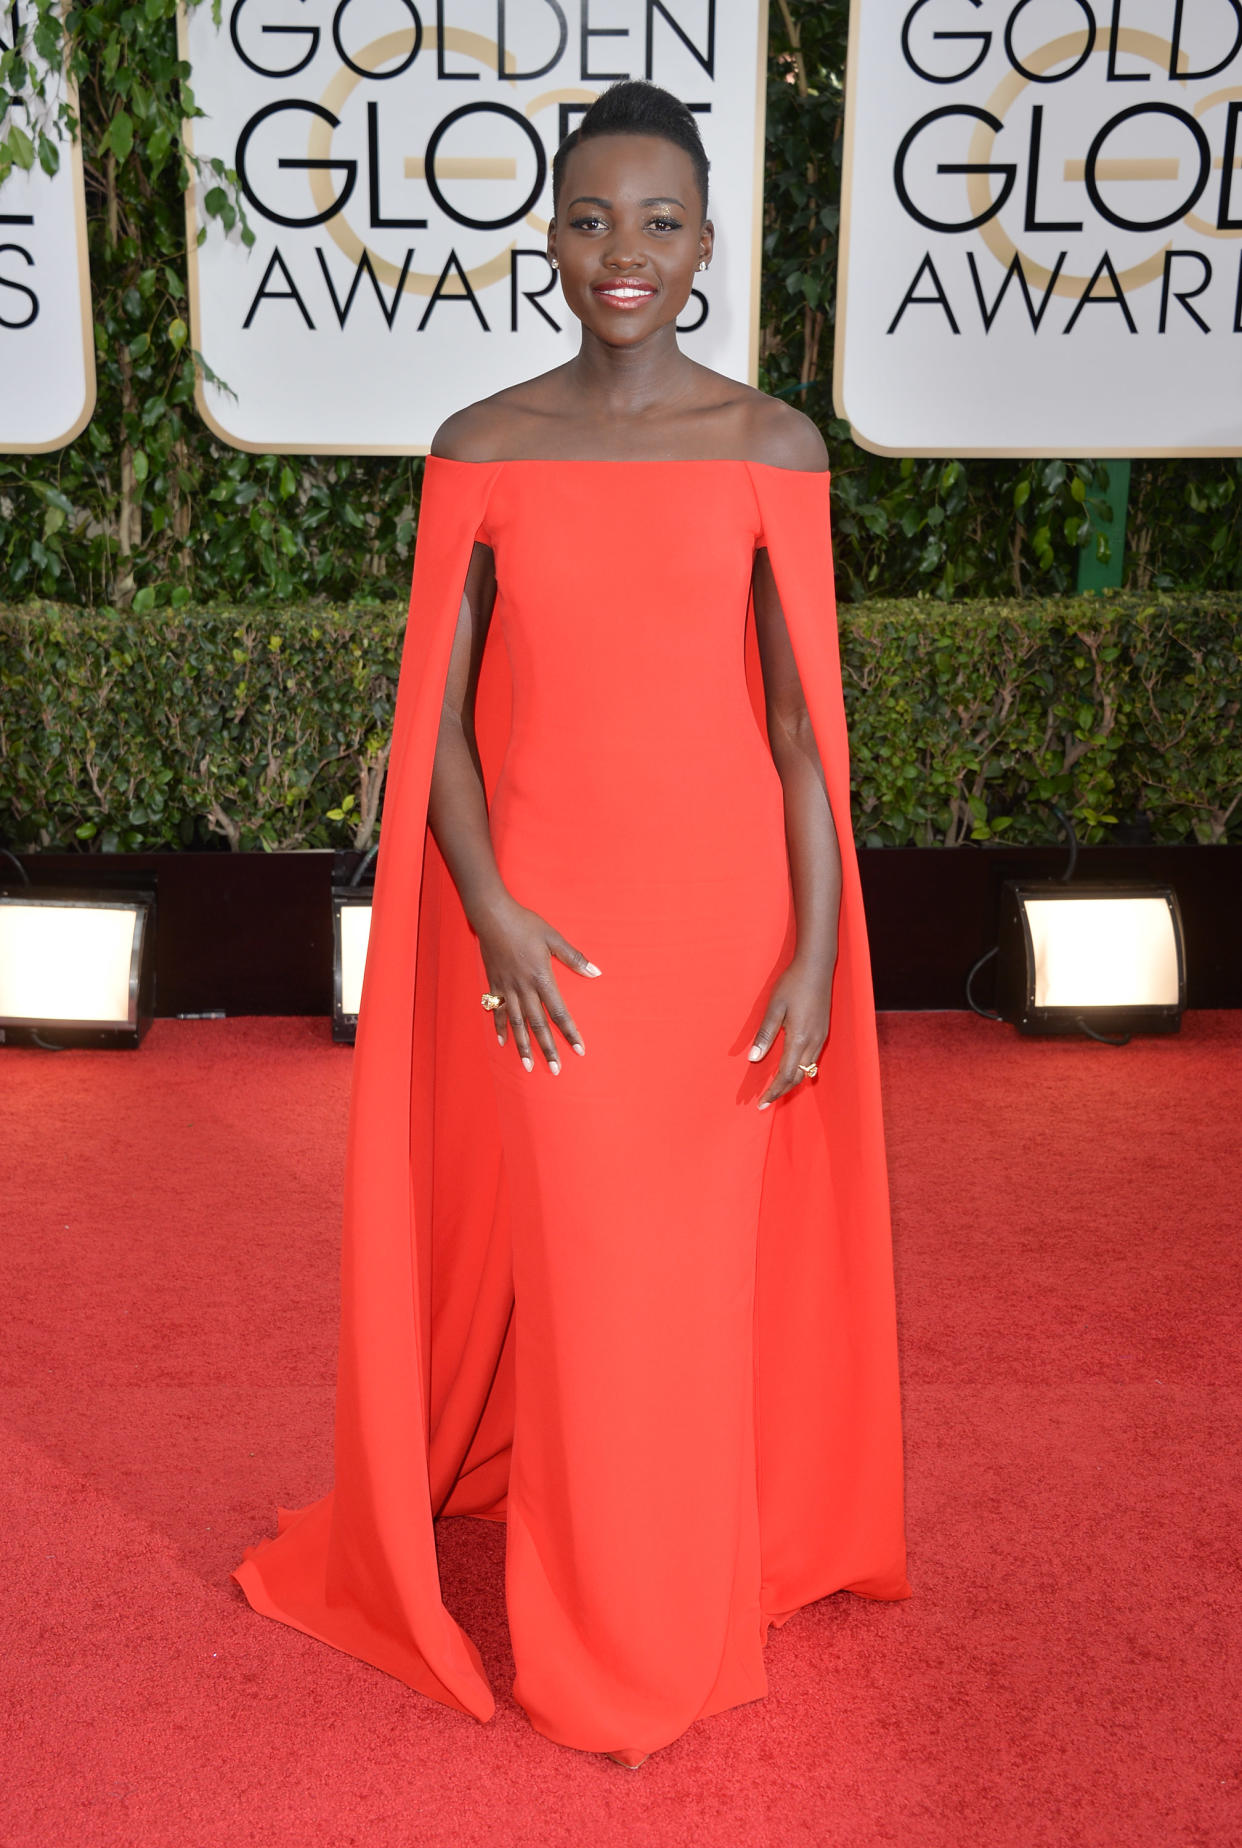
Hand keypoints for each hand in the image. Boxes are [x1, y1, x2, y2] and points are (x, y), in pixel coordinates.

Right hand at [475, 893, 600, 1073]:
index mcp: (542, 978)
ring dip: (524, 1046)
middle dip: (548, 1049)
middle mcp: (524, 988)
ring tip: (529, 1066)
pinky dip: (500, 1028)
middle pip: (538, 1025)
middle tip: (555, 1070)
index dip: (569, 1032)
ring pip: (517, 1023)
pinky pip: (498, 1011)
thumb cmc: (526, 924)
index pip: (559, 1012)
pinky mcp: (494, 984)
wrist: (492, 915)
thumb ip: (574, 958)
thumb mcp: (553, 938)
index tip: (579, 1050)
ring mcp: (507, 988)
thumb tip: (596, 972)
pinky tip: (504, 1043)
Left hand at [748, 952, 833, 1108]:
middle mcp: (813, 1043)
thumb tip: (753, 1058)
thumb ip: (764, 1034)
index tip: (761, 1103)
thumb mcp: (774, 1008)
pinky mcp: (823, 1032)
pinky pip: (812, 1060)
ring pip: (807, 1070)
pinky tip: (790, 1069)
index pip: (785, 1075)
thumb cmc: (792, 984)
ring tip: (775, 1088)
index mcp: (799, 1039)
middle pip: (798, 1078)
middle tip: (765, 1101)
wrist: (817, 967)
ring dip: (791, 1082)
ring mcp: (820, 1038)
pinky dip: (800, 1071)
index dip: (773, 1091)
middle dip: (781, 1091)